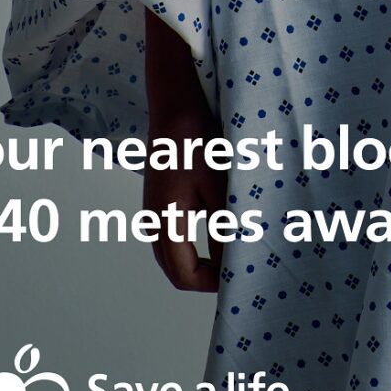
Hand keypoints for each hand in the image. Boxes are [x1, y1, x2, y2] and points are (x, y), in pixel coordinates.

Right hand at [145, 128, 223, 294]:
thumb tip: (233, 263)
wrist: (174, 106)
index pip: (184, 275)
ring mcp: (152, 211)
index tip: (238, 275)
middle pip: (174, 270)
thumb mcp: (218, 187)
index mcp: (166, 222)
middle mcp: (153, 222)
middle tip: (234, 270)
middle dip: (203, 278)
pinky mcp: (157, 200)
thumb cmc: (196, 142)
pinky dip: (189, 247)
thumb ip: (224, 228)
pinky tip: (214, 232)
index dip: (211, 284)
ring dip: (195, 263)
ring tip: (228, 254)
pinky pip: (170, 236)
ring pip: (170, 255)